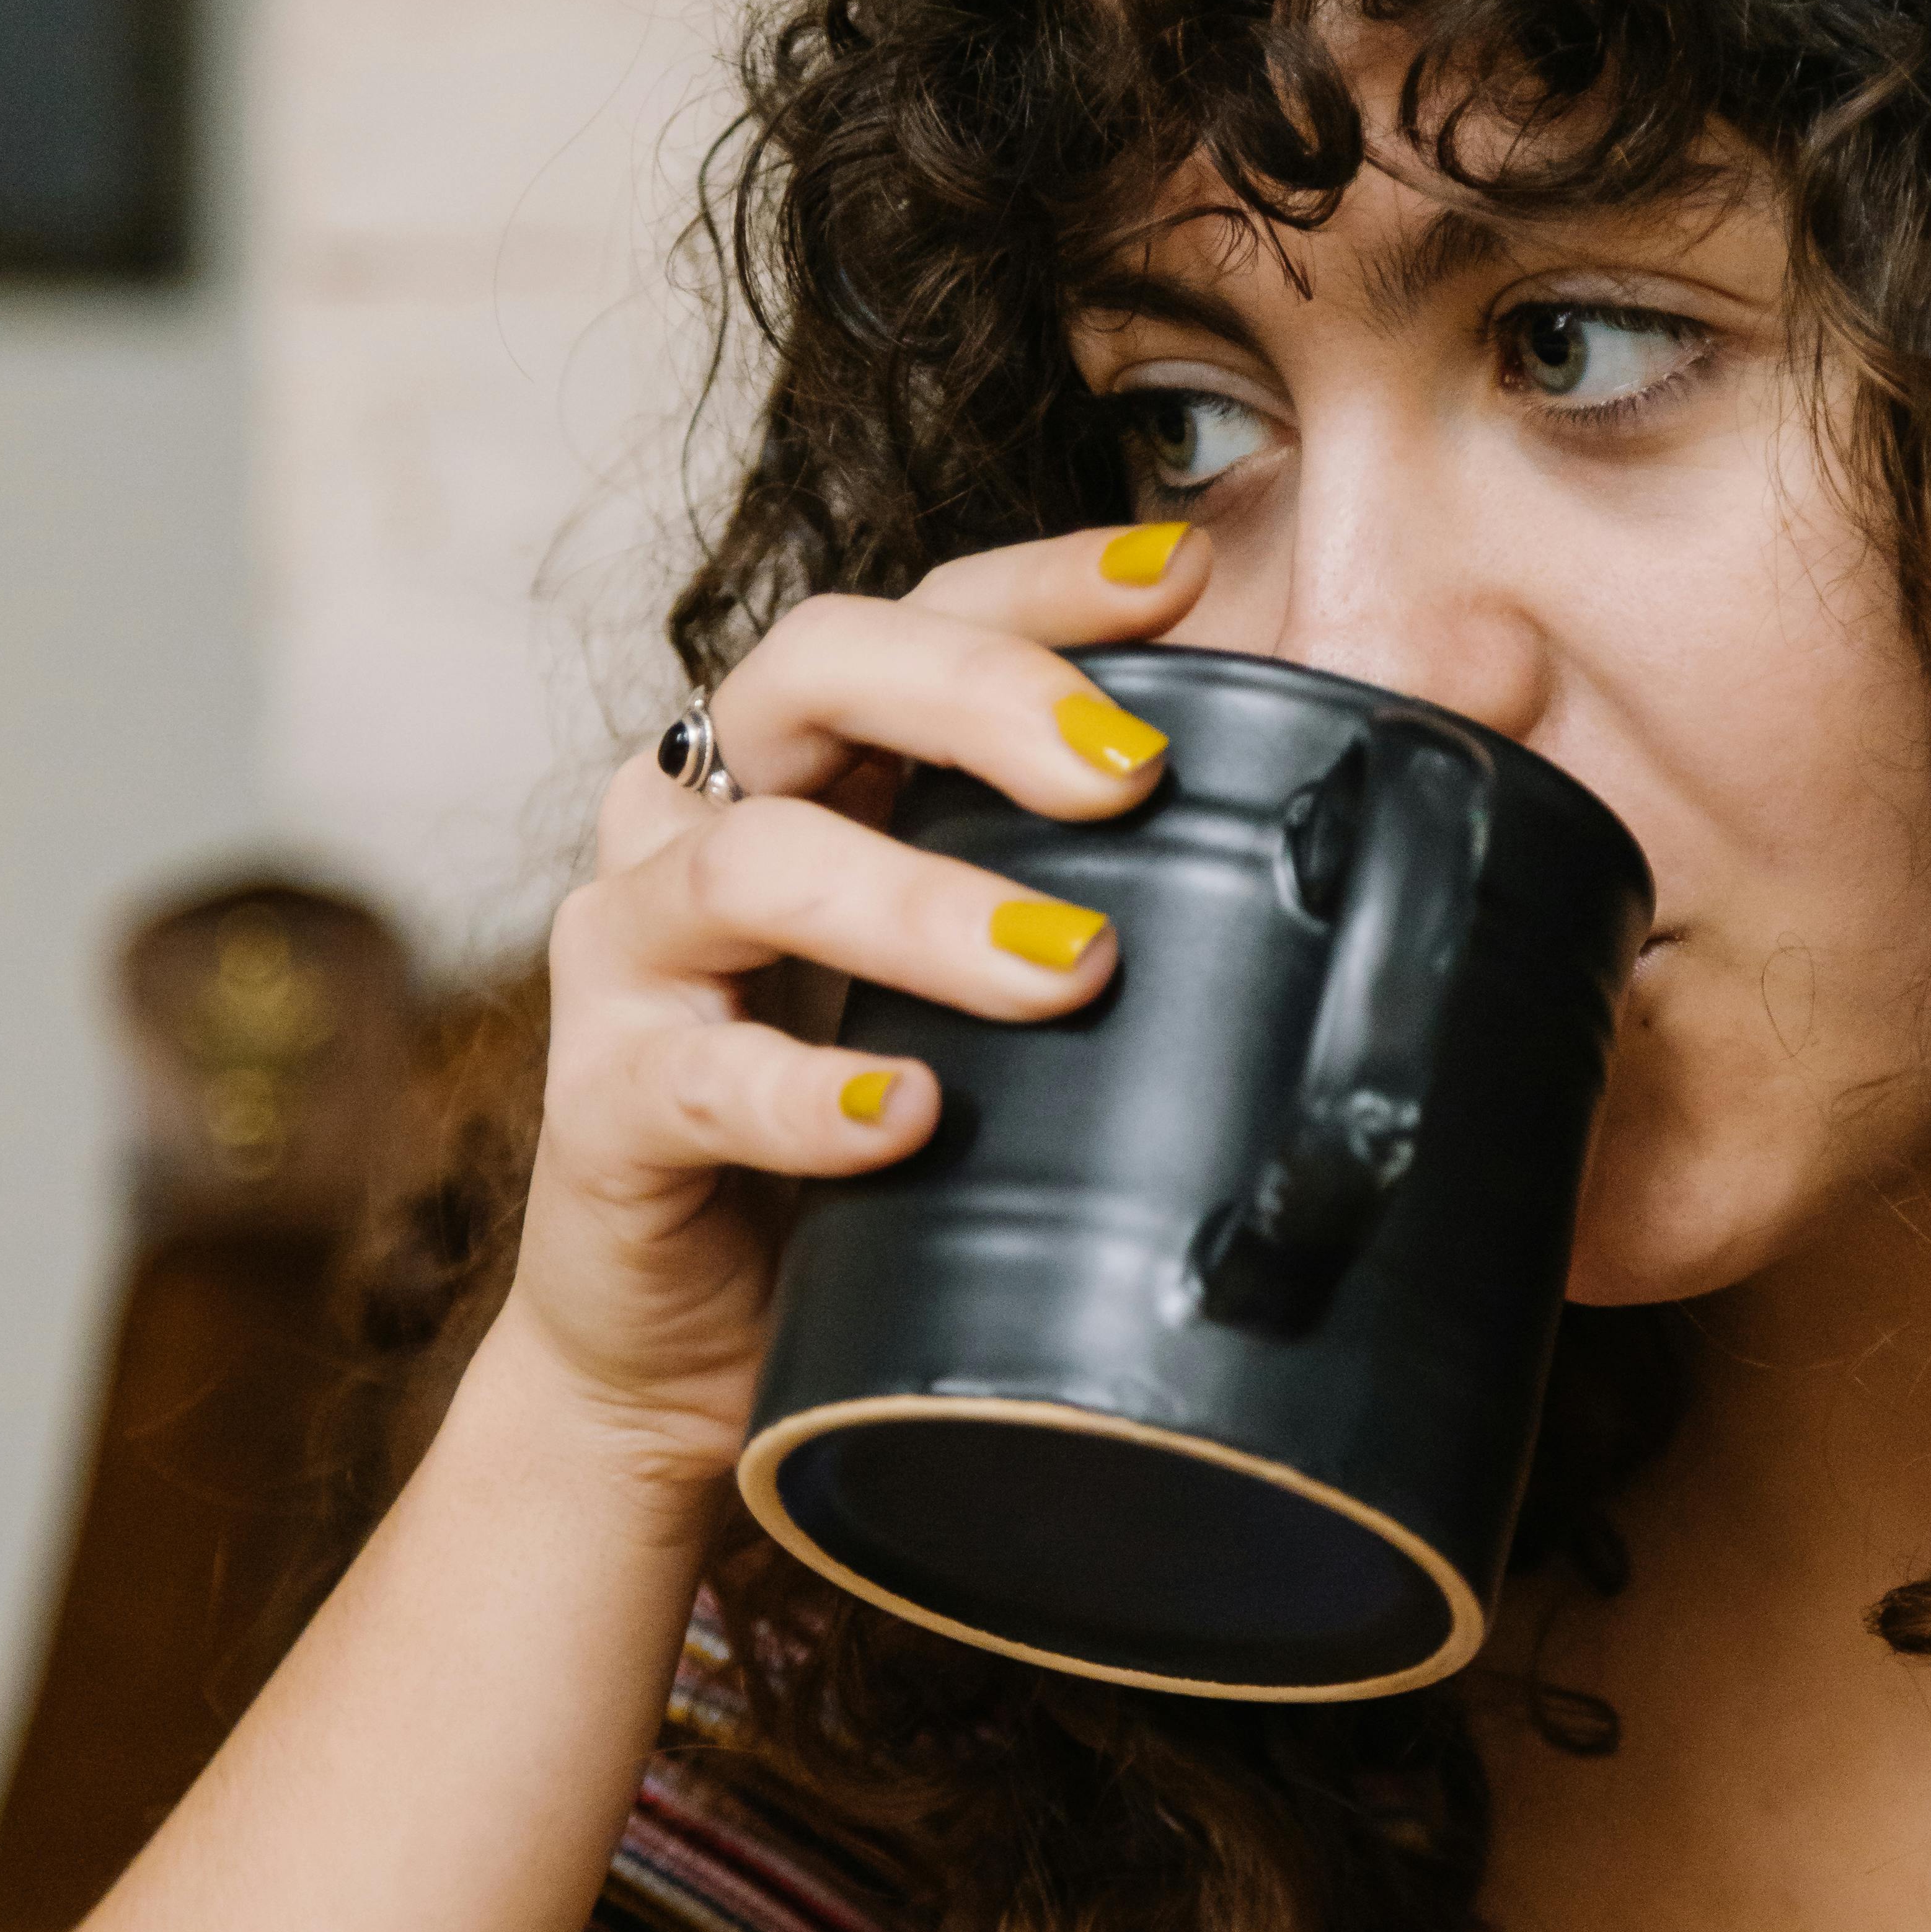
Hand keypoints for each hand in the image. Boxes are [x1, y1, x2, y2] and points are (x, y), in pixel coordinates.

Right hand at [493, 521, 1208, 1505]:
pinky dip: (810, 1095)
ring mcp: (635, 955)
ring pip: (756, 865)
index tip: (1188, 578)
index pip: (922, 610)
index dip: (1045, 584)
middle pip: (814, 669)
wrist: (708, 1353)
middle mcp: (699, 817)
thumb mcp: (999, 1000)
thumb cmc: (886, 1150)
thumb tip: (1330, 839)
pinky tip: (911, 1116)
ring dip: (923, 906)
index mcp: (808, 762)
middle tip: (1132, 775)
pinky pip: (698, 1078)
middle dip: (981, 696)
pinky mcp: (600, 1103)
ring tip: (1069, 967)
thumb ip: (1103, 899)